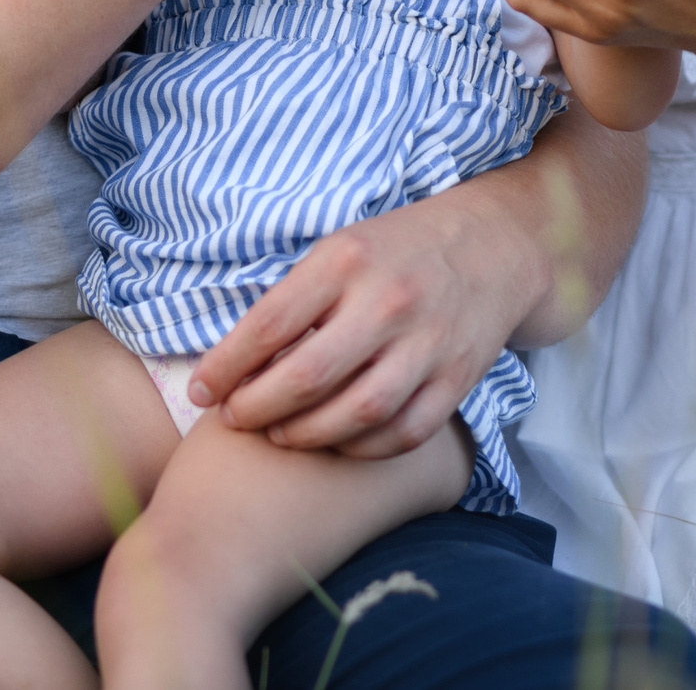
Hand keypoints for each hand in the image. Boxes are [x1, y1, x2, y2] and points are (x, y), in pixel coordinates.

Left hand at [186, 188, 537, 458]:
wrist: (493, 247)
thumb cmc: (396, 251)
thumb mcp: (339, 249)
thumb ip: (293, 299)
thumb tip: (232, 360)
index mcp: (347, 261)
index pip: (269, 325)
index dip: (225, 366)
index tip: (201, 391)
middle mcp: (388, 302)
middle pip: (307, 376)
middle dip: (256, 408)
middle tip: (235, 418)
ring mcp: (428, 344)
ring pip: (355, 413)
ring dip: (305, 435)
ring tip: (279, 434)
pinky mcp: (458, 378)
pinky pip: (403, 433)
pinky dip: (362, 448)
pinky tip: (335, 443)